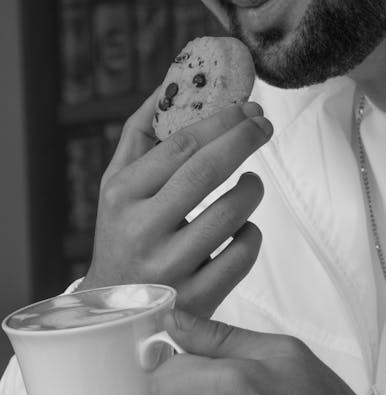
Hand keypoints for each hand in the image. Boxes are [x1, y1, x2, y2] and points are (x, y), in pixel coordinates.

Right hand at [79, 93, 271, 316]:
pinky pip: (243, 255)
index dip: (221, 120)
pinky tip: (241, 227)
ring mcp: (170, 269)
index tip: (247, 106)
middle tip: (264, 124)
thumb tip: (172, 82)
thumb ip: (143, 132)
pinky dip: (251, 234)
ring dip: (251, 189)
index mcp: (123, 195)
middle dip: (244, 139)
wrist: (113, 312)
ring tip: (251, 182)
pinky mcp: (197, 300)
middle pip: (207, 172)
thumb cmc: (123, 230)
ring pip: (231, 214)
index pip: (180, 145)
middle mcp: (142, 231)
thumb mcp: (117, 182)